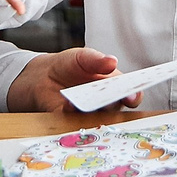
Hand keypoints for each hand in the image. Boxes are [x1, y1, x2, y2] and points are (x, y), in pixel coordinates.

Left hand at [7, 46, 137, 112]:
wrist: (43, 76)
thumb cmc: (70, 65)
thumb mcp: (82, 57)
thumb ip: (97, 60)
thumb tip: (113, 62)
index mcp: (113, 86)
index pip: (130, 93)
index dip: (134, 95)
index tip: (133, 95)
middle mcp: (104, 103)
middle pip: (115, 107)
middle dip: (114, 103)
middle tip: (112, 98)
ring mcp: (88, 114)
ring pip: (96, 117)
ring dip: (93, 111)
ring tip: (90, 101)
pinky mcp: (69, 120)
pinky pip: (73, 120)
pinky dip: (72, 112)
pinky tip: (68, 104)